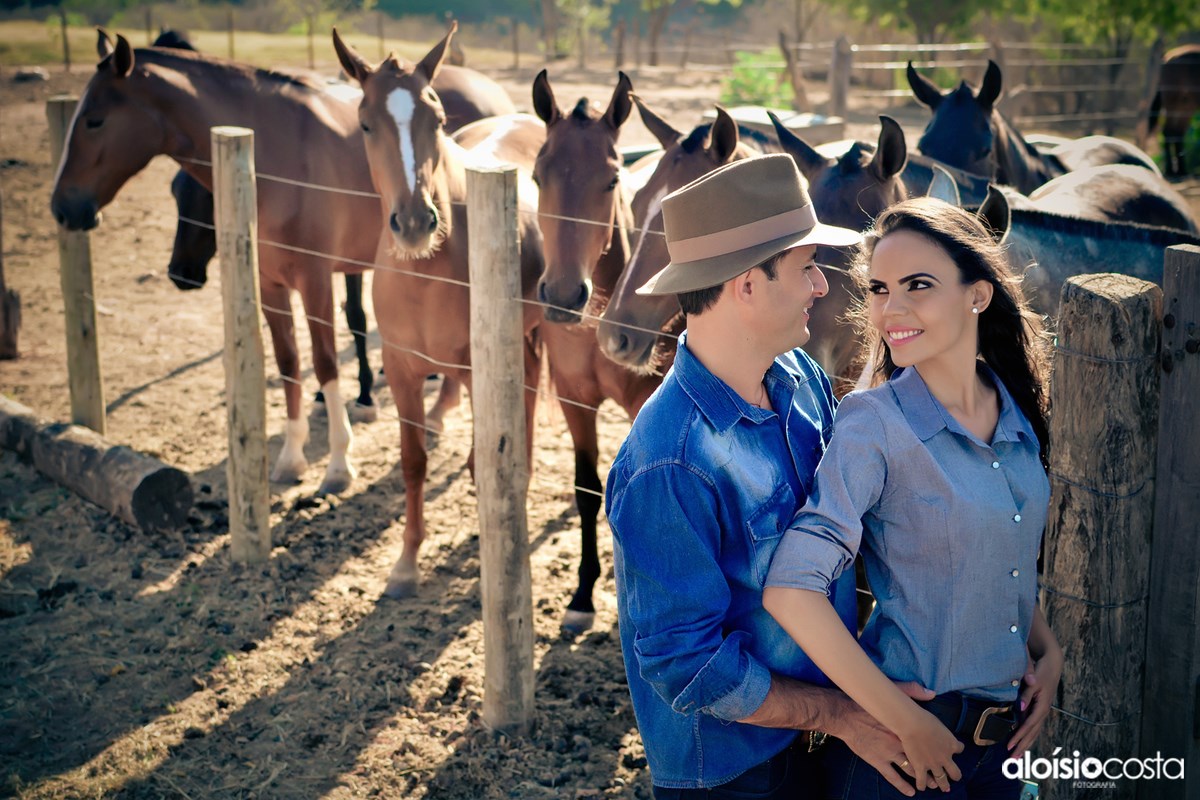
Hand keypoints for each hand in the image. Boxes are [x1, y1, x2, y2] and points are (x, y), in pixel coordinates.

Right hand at [830, 681, 935, 797]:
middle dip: (933, 768)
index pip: (925, 741)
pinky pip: (893, 777)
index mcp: (904, 728)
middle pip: (921, 759)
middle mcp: (900, 743)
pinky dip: (903, 785)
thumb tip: (931, 693)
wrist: (845, 716)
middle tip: (942, 776)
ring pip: (910, 770)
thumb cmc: (866, 704)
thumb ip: (912, 692)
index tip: (945, 754)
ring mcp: (889, 754)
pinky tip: (911, 792)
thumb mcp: (891, 693)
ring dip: (922, 778)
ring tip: (932, 785)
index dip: (936, 749)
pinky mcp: (877, 761)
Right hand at [895, 706, 962, 791]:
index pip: (959, 748)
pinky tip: (921, 787)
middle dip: (955, 775)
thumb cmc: (921, 715)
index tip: (956, 747)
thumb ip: (928, 700)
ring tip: (942, 788)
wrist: (912, 724)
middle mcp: (946, 756)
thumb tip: (930, 692)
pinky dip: (922, 784)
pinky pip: (923, 780)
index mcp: (951, 743)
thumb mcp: (931, 709)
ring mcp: (934, 764)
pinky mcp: (921, 768)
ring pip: (941, 779)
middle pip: (954, 771)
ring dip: (942, 784)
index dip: (957, 748)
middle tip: (954, 777)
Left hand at [1008, 645, 1062, 757]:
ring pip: (1033, 733)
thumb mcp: (1034, 681)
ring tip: (1016, 757)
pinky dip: (1027, 737)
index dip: (1019, 736)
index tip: (1010, 746)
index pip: (1028, 726)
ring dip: (1025, 745)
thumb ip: (1026, 694)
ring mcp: (1041, 713)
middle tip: (1012, 760)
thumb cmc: (1041, 672)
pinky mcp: (1039, 710)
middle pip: (1032, 734)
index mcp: (1042, 707)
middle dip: (1022, 747)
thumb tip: (1021, 707)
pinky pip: (1033, 727)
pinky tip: (1021, 743)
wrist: (1052, 666)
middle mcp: (1043, 713)